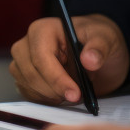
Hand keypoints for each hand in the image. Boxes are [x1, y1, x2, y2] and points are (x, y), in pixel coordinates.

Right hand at [9, 14, 128, 105]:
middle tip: (76, 97)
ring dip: (49, 95)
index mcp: (43, 29)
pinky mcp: (24, 75)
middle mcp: (28, 43)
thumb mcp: (106, 38)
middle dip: (54, 90)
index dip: (56, 78)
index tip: (75, 94)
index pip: (41, 57)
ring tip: (72, 93)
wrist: (96, 52)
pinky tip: (61, 96)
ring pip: (26, 83)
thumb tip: (89, 60)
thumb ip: (99, 48)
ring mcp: (23, 59)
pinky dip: (44, 99)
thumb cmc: (98, 40)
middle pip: (30, 72)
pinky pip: (26, 92)